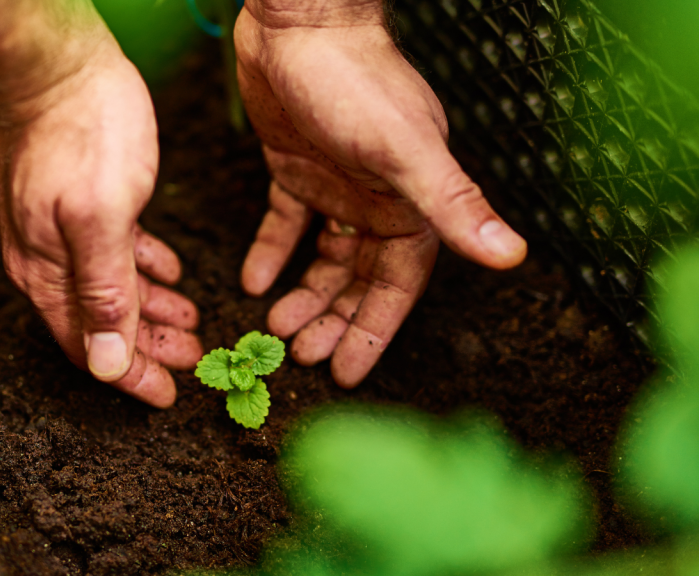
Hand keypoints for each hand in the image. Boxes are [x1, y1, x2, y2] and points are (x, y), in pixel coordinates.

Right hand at [0, 25, 201, 407]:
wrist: (49, 56)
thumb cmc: (75, 127)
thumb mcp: (100, 215)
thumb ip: (103, 291)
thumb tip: (104, 362)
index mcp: (46, 270)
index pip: (88, 346)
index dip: (130, 375)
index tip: (168, 396)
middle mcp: (42, 257)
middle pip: (99, 322)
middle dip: (147, 347)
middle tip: (193, 360)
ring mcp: (55, 227)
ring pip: (107, 287)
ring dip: (149, 309)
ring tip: (189, 321)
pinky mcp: (72, 198)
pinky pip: (109, 251)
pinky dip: (141, 268)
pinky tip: (166, 270)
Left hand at [235, 0, 526, 386]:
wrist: (300, 24)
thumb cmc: (356, 82)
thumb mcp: (405, 151)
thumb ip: (453, 205)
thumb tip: (512, 256)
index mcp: (409, 205)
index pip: (396, 286)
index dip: (373, 331)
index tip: (345, 374)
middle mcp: (376, 202)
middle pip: (358, 280)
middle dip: (333, 321)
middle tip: (300, 357)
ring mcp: (336, 186)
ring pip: (323, 258)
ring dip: (303, 294)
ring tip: (274, 327)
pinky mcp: (295, 169)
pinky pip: (285, 223)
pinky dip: (271, 251)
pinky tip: (252, 281)